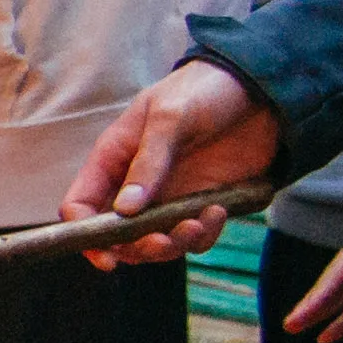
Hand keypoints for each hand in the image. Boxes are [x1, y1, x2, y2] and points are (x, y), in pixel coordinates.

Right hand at [60, 57, 278, 258]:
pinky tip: (216, 211)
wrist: (261, 88)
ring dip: (172, 245)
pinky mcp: (201, 204)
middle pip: (117, 235)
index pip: (81, 203)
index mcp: (114, 158)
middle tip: (160, 242)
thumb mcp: (170, 116)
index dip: (84, 233)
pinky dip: (203, 235)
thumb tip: (125, 209)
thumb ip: (148, 162)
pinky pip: (194, 236)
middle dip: (136, 248)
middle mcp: (136, 184)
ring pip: (155, 242)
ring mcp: (169, 196)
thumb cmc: (204, 89)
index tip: (106, 255)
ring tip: (194, 226)